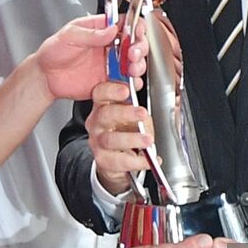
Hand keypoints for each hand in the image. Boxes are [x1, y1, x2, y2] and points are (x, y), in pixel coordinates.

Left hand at [36, 14, 146, 100]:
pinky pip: (125, 82)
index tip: (136, 33)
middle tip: (132, 54)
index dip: (135, 27)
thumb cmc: (53, 52)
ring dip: (138, 66)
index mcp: (101, 29)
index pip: (125, 23)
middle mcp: (109, 46)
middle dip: (140, 48)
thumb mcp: (69, 36)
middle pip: (135, 43)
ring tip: (132, 68)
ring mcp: (110, 64)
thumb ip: (91, 34)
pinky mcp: (108, 81)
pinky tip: (128, 82)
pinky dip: (131, 83)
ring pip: (135, 63)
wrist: (45, 77)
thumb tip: (111, 29)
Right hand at [86, 80, 153, 195]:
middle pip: (105, 115)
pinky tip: (151, 160)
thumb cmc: (124, 132)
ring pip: (111, 140)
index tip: (127, 90)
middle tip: (142, 113)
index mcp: (103, 106)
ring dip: (132, 139)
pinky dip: (139, 162)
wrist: (115, 160)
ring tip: (148, 140)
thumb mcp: (132, 115)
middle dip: (125, 113)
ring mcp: (98, 143)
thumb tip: (139, 86)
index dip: (112, 90)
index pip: (100, 93)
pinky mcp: (104, 161)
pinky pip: (120, 162)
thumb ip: (136, 103)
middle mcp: (97, 123)